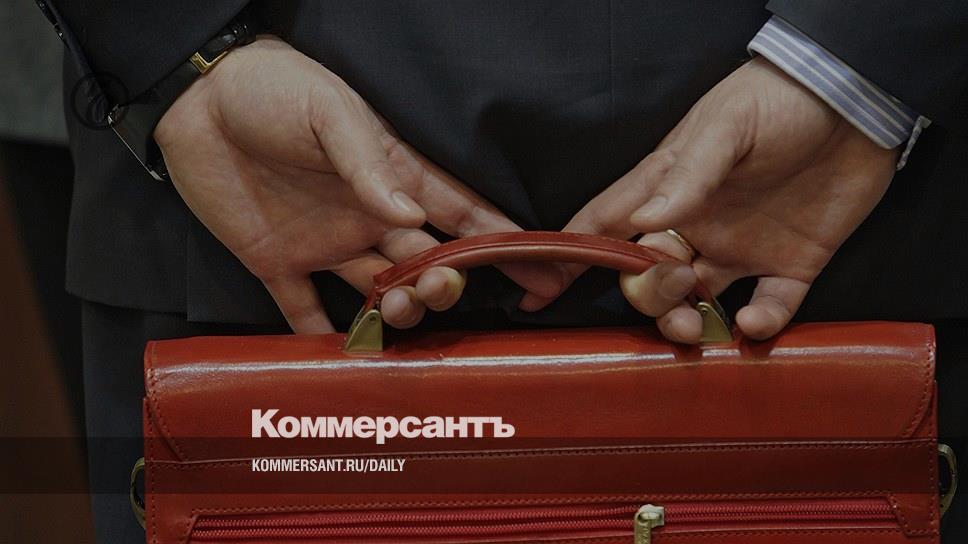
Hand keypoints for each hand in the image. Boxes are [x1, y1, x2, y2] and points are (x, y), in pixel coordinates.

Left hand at [156, 36, 558, 332]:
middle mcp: (368, 216)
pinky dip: (322, 337)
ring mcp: (325, 242)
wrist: (196, 100)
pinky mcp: (277, 260)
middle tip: (437, 290)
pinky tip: (341, 354)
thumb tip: (410, 213)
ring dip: (395, 311)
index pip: (463, 214)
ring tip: (392, 309)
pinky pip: (304, 310)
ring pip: (378, 291)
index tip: (540, 272)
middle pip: (427, 262)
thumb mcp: (329, 111)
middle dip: (446, 284)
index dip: (502, 243)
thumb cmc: (274, 88)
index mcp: (392, 176)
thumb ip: (369, 165)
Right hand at [521, 57, 898, 341]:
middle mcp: (695, 226)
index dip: (570, 257)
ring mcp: (740, 247)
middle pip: (646, 276)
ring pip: (695, 302)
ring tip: (696, 326)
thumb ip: (687, 175)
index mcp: (668, 191)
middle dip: (646, 294)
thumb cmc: (777, 100)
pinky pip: (768, 307)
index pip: (606, 227)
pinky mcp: (790, 264)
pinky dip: (759, 326)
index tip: (539, 292)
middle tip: (673, 283)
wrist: (857, 102)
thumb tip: (646, 221)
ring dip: (686, 322)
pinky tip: (756, 323)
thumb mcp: (726, 125)